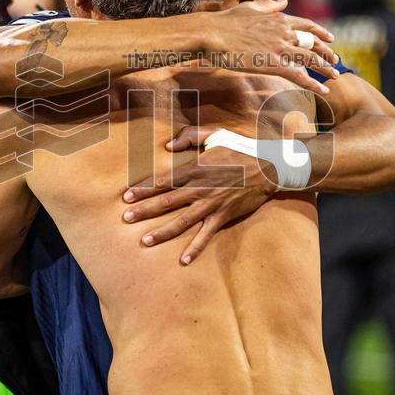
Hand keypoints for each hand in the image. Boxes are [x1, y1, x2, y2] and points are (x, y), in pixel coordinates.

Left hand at [122, 126, 278, 264]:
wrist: (269, 167)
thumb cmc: (240, 148)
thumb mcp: (215, 135)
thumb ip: (190, 136)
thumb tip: (167, 146)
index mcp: (195, 168)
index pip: (163, 180)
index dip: (144, 189)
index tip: (126, 196)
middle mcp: (200, 188)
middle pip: (166, 201)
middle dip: (144, 210)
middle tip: (125, 218)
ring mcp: (211, 204)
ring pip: (182, 221)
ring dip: (162, 232)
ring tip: (144, 241)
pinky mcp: (223, 216)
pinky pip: (206, 234)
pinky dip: (195, 248)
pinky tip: (183, 260)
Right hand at [200, 0, 340, 93]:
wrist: (211, 33)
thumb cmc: (224, 22)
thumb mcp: (249, 8)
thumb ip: (269, 6)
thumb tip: (284, 1)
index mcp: (278, 18)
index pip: (306, 25)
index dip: (320, 32)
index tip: (330, 38)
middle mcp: (283, 31)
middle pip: (312, 42)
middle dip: (326, 51)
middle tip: (336, 59)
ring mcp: (279, 48)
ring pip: (310, 58)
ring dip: (325, 68)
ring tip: (335, 75)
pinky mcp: (273, 64)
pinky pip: (299, 75)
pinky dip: (313, 84)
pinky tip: (324, 90)